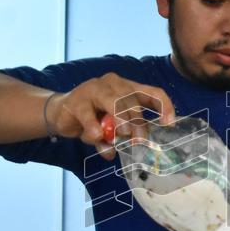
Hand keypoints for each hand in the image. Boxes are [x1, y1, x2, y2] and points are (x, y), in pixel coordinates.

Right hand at [45, 73, 174, 159]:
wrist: (60, 113)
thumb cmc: (93, 117)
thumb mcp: (113, 126)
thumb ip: (123, 133)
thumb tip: (134, 146)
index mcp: (128, 88)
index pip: (152, 92)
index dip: (164, 106)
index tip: (169, 124)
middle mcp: (114, 84)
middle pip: (132, 99)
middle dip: (138, 122)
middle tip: (139, 140)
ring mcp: (95, 89)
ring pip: (114, 101)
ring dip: (120, 120)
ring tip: (121, 135)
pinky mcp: (77, 100)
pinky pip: (89, 116)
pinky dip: (94, 129)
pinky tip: (96, 137)